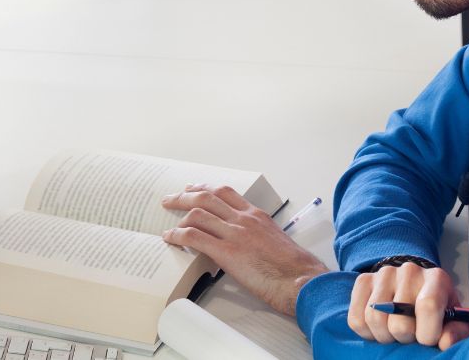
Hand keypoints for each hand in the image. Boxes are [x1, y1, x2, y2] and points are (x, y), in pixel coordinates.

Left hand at [161, 184, 328, 315]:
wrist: (301, 280)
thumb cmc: (294, 268)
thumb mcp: (276, 241)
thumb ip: (258, 235)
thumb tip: (246, 242)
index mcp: (256, 215)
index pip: (225, 192)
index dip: (205, 188)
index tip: (193, 188)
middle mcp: (243, 219)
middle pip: (207, 197)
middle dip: (185, 195)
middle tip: (171, 198)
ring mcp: (235, 233)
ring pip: (198, 213)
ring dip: (178, 214)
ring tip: (167, 221)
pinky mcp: (227, 252)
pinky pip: (194, 237)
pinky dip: (178, 235)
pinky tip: (170, 239)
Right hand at [348, 263, 468, 349]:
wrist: (415, 286)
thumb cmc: (438, 309)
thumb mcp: (455, 321)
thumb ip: (456, 333)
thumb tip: (444, 343)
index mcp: (436, 279)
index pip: (428, 306)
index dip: (427, 333)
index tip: (427, 341)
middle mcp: (409, 270)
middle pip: (398, 321)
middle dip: (404, 338)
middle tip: (410, 335)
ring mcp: (383, 273)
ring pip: (374, 319)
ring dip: (384, 336)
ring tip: (395, 332)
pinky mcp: (363, 280)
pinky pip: (356, 318)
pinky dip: (367, 332)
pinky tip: (380, 328)